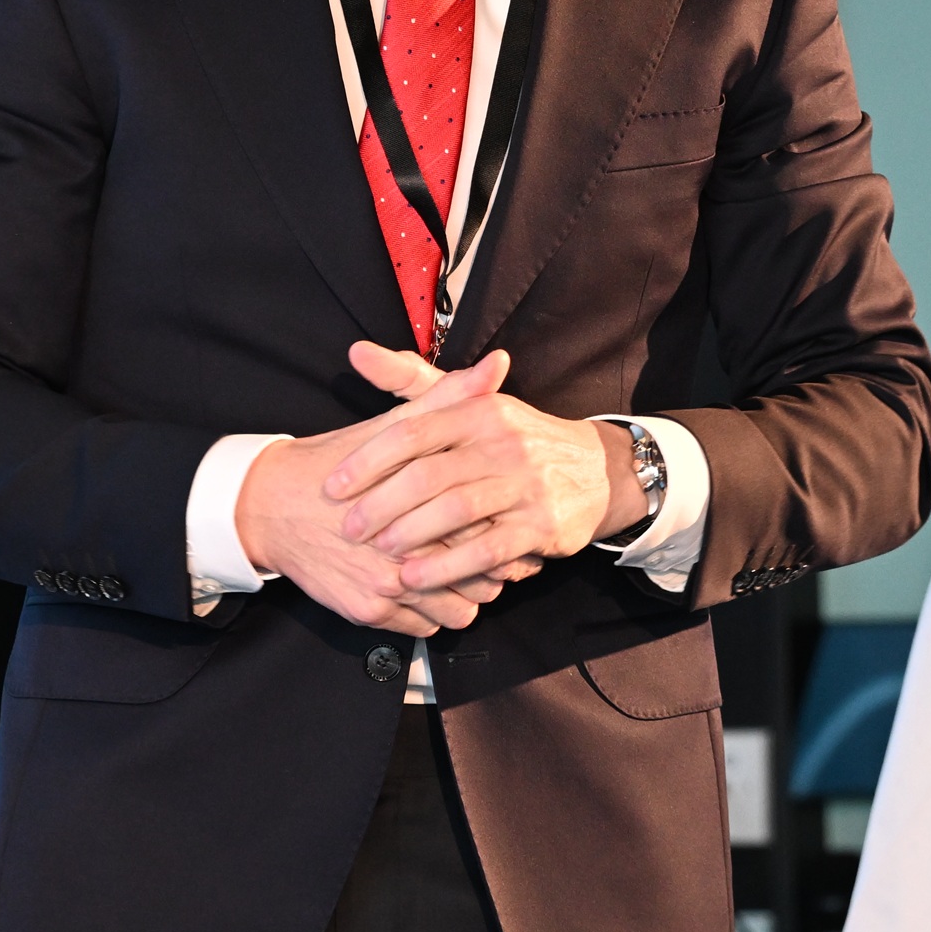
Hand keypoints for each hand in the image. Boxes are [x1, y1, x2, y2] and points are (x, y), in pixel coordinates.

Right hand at [235, 356, 510, 634]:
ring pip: (460, 611)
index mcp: (420, 504)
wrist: (270, 505)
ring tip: (464, 576)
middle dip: (494, 567)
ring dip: (467, 596)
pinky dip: (435, 614)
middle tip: (497, 555)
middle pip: (483, 576)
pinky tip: (432, 590)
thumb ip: (449, 399)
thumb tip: (496, 367)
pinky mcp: (368, 612)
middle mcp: (405, 552)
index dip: (507, 529)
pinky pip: (426, 628)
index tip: (509, 524)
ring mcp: (386, 588)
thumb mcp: (393, 424)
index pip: (489, 530)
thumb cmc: (336, 461)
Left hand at [325, 342, 650, 594]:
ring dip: (411, 534)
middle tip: (348, 528)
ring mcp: (525, 485)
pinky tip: (416, 578)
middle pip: (429, 474)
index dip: (368, 460)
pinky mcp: (541, 526)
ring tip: (378, 553)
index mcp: (479, 409)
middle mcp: (503, 443)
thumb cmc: (516, 438)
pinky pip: (487, 549)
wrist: (598, 470)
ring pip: (457, 511)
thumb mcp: (472, 401)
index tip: (333, 486)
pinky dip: (447, 566)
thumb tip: (356, 353)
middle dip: (381, 505)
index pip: (414, 430)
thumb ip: (412, 382)